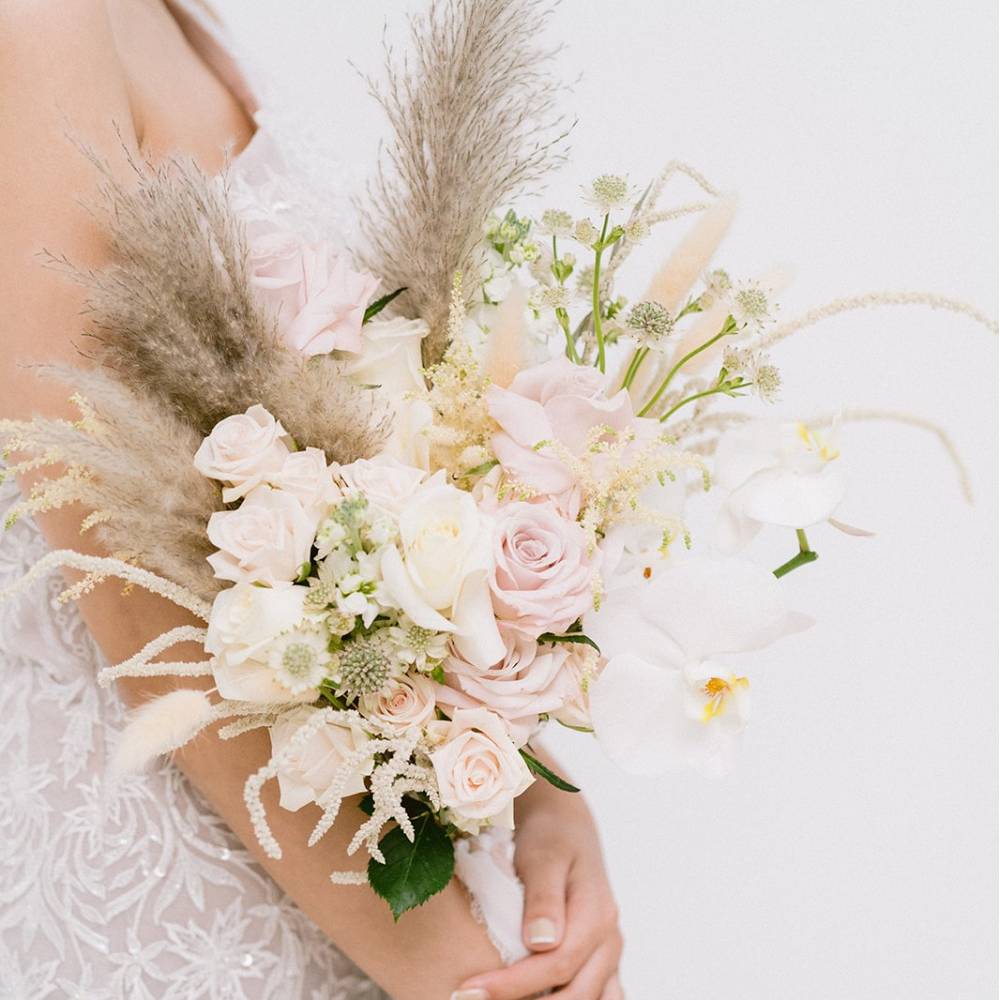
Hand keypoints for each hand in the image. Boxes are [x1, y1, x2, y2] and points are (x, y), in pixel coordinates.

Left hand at [453, 760, 623, 998]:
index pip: (556, 965)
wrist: (564, 826)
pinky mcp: (600, 963)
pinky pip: (595, 997)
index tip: (467, 991)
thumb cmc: (550, 837)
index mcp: (597, 916)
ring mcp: (608, 956)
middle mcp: (609, 942)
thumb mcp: (544, 856)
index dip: (512, 985)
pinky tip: (532, 999)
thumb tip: (541, 943)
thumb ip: (544, 898)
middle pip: (574, 995)